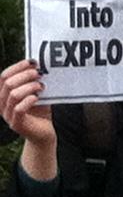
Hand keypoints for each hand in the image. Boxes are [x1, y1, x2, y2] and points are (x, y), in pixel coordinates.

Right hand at [0, 59, 56, 180]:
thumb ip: (33, 82)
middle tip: (40, 74)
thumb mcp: (36, 94)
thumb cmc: (40, 112)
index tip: (33, 62)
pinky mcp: (16, 124)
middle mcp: (1, 104)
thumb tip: (37, 66)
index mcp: (3, 94)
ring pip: (13, 94)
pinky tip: (37, 98)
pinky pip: (18, 109)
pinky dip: (29, 100)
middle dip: (25, 75)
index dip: (17, 67)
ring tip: (41, 86)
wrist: (44, 133)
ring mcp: (7, 115)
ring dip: (29, 87)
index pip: (3, 76)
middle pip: (7, 83)